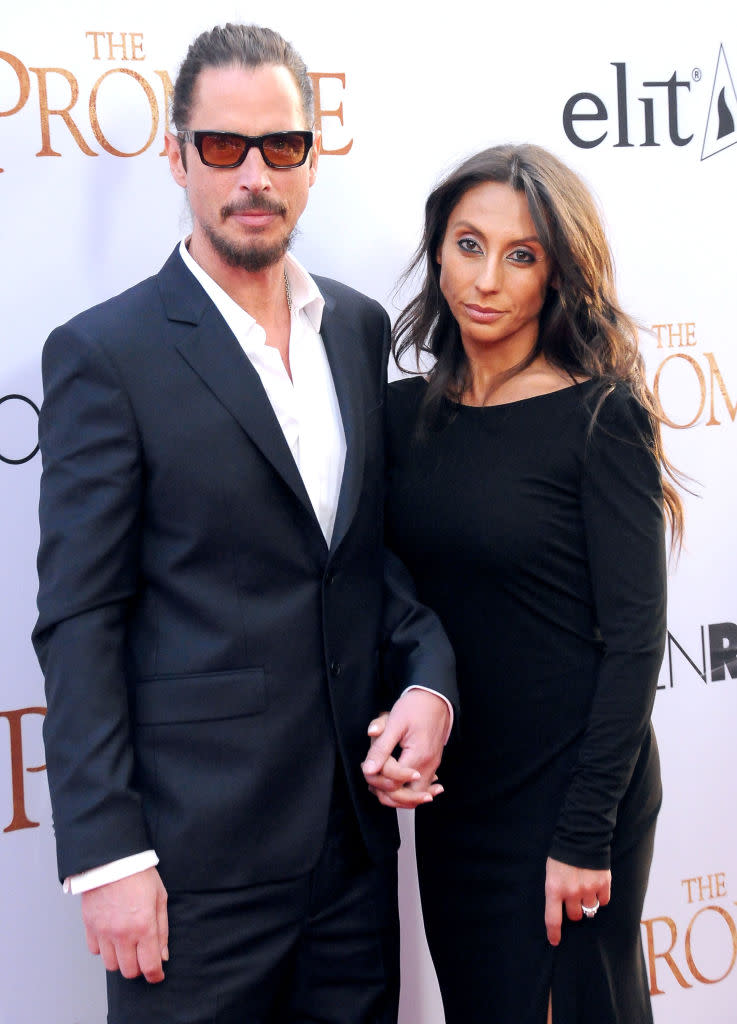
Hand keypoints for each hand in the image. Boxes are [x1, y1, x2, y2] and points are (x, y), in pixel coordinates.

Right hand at [81, 866, 168, 982]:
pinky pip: (95, 951)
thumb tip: (163, 955)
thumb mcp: (160, 898)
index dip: (155, 975)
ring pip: (111, 965)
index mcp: (144, 926)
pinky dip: (104, 949)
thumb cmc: (139, 875)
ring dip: (120, 959)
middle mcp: (122, 933)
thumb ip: (162, 929)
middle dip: (138, 967)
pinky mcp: (89, 927)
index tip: (157, 974)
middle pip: (129, 971)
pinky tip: (111, 936)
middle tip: (142, 955)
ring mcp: (104, 932)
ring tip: (126, 944)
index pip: (149, 965)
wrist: (112, 859)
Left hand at [362, 689, 448, 807]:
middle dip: (387, 794)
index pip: (395, 784)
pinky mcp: (433, 764)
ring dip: (398, 794)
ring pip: (416, 795)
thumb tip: (368, 769)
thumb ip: (381, 748)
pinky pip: (422, 786)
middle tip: (372, 783)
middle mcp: (428, 765)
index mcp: (418, 756)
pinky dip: (410, 790)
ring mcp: (432, 766)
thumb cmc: (416, 707)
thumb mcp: (394, 724)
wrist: (435, 698)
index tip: (369, 768)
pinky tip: (398, 786)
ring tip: (381, 785)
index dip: (378, 780)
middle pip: (408, 798)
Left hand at [544, 856, 610, 945]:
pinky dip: (601, 897)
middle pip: (574, 916)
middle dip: (574, 910)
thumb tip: (562, 907)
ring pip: (589, 909)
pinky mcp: (603, 884)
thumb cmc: (562, 854)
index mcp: (554, 888)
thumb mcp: (552, 871)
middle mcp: (571, 892)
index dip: (554, 932)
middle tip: (574, 899)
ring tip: (585, 888)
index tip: (555, 941)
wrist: (581, 836)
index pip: (553, 918)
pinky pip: (604, 901)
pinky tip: (597, 885)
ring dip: (587, 902)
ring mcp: (588, 889)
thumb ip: (556, 890)